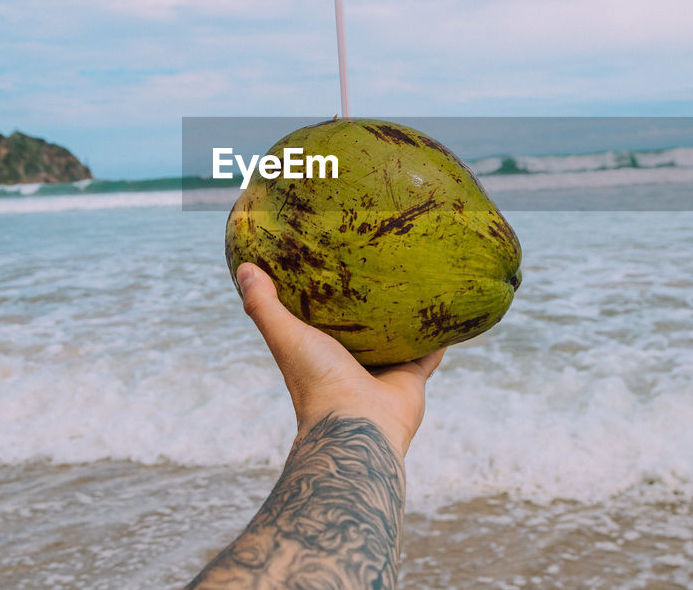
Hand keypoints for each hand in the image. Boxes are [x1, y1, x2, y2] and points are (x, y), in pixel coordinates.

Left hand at [236, 262, 443, 458]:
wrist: (358, 425)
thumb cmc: (315, 383)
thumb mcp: (286, 336)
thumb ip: (264, 306)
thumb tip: (243, 268)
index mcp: (321, 355)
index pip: (321, 322)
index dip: (323, 299)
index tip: (329, 267)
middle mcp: (352, 364)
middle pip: (363, 330)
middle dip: (369, 306)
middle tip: (378, 267)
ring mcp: (383, 372)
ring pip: (399, 339)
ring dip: (406, 319)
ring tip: (417, 284)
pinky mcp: (412, 377)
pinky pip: (431, 352)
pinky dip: (440, 336)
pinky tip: (450, 312)